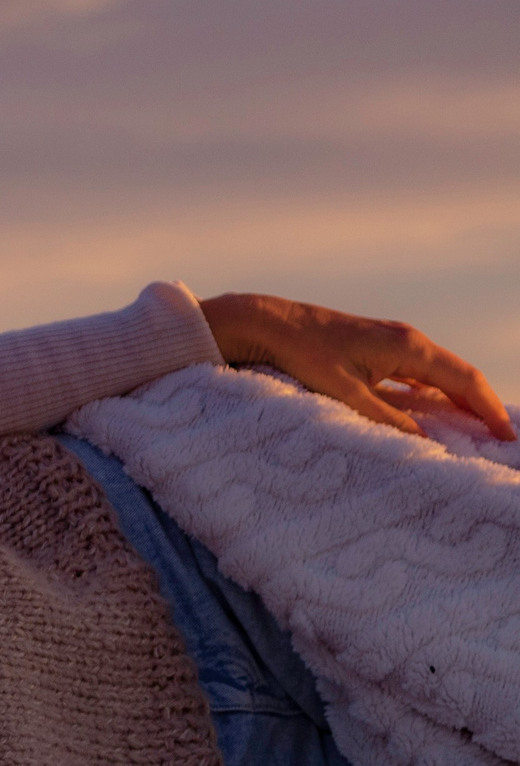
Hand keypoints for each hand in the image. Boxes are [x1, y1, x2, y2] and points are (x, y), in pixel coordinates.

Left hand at [200, 293, 514, 440]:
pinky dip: (434, 394)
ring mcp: (393, 343)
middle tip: (501, 438)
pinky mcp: (377, 349)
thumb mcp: (345, 394)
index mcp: (408, 347)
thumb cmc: (304, 355)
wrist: (270, 323)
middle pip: (459, 376)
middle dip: (483, 406)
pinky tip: (434, 415)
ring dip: (459, 401)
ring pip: (439, 375)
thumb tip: (425, 442)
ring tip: (476, 431)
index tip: (507, 436)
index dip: (490, 409)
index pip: (464, 379)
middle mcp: (408, 341)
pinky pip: (418, 374)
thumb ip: (387, 419)